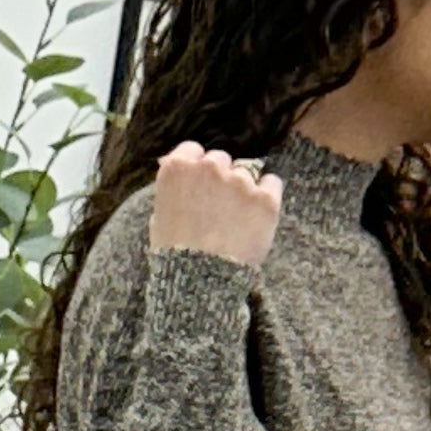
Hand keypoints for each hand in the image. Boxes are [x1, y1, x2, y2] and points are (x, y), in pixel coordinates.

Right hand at [149, 142, 281, 266]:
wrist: (199, 280)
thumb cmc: (172, 253)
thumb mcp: (158, 216)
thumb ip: (174, 190)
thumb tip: (184, 179)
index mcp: (177, 169)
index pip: (192, 150)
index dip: (195, 166)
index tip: (197, 182)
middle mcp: (209, 168)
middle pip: (219, 159)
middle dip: (218, 177)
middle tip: (216, 204)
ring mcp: (240, 182)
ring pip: (245, 172)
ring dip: (241, 188)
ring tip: (235, 217)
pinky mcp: (265, 198)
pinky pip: (272, 183)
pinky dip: (266, 195)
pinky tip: (255, 214)